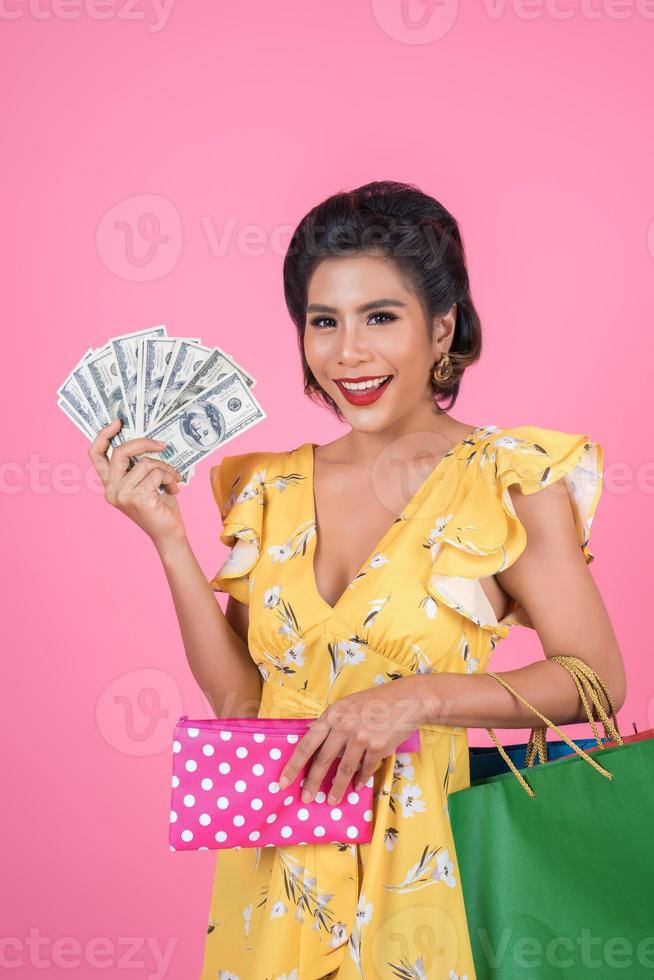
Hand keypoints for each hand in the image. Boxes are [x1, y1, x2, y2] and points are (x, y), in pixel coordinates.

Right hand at [88, 418, 186, 549]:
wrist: (169, 534)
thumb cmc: (160, 506)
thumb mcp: (146, 482)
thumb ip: (139, 465)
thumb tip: (148, 440)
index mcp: (110, 484)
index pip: (96, 455)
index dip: (103, 435)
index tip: (118, 422)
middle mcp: (111, 490)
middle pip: (120, 452)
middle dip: (143, 443)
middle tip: (161, 445)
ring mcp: (122, 495)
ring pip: (145, 463)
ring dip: (165, 467)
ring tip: (173, 478)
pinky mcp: (137, 499)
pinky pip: (156, 474)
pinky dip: (170, 477)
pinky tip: (174, 488)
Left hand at [277, 677, 426, 805]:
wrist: (406, 700)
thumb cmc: (374, 701)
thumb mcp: (346, 705)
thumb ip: (331, 723)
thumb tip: (314, 741)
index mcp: (332, 715)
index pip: (307, 744)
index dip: (294, 765)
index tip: (284, 782)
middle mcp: (344, 727)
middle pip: (323, 760)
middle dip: (312, 783)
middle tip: (306, 799)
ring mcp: (361, 738)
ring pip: (344, 770)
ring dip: (337, 788)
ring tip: (332, 801)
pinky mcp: (378, 748)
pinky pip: (365, 770)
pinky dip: (360, 780)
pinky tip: (356, 787)